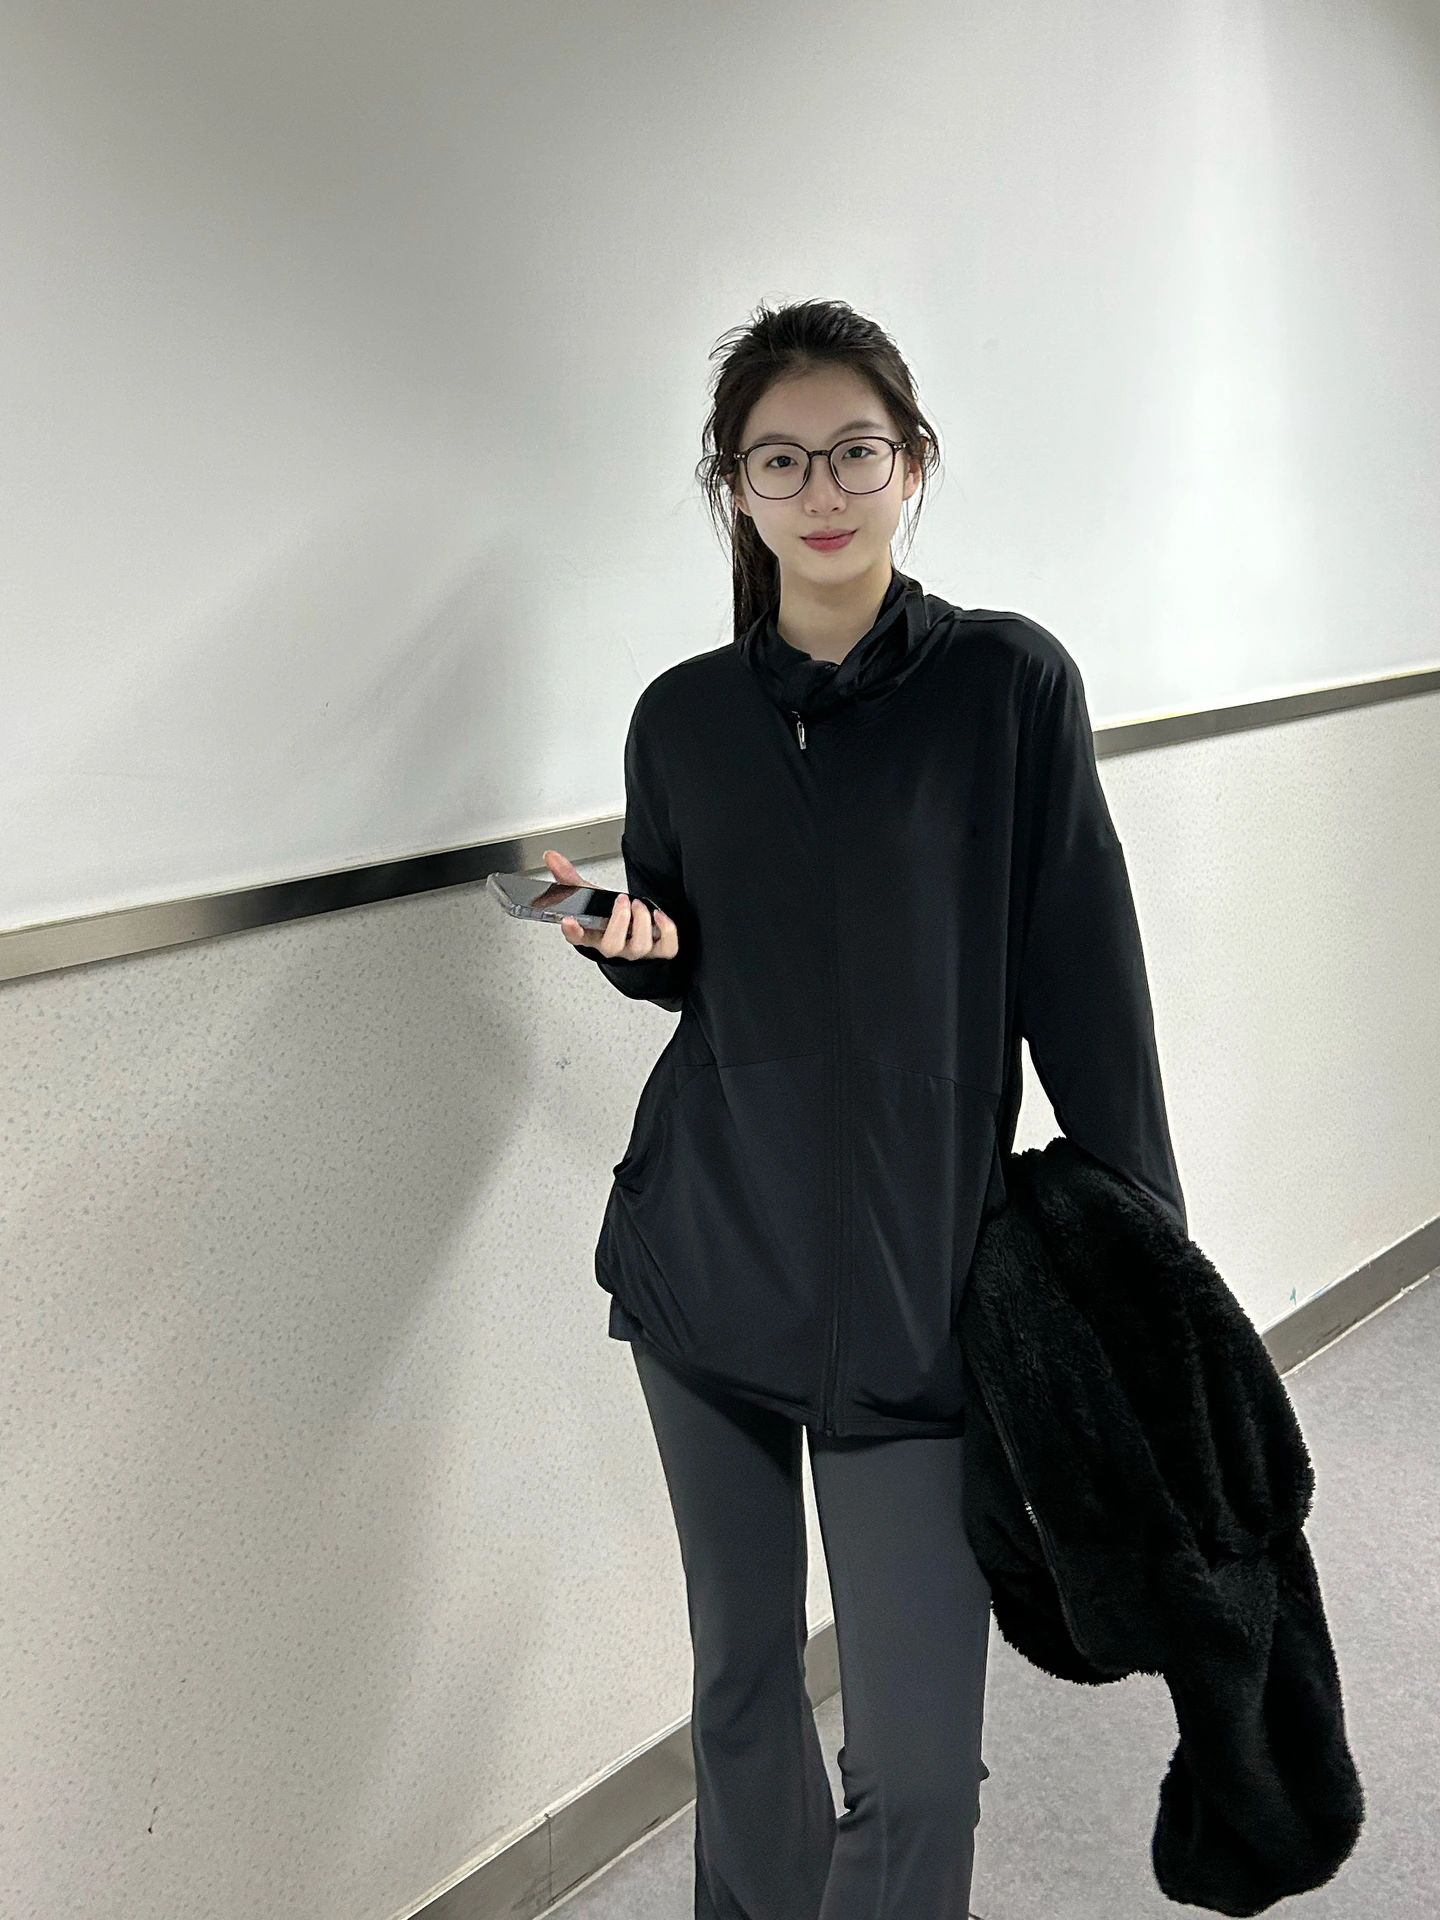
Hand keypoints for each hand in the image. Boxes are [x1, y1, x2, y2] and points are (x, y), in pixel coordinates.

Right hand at [542, 848, 680, 963]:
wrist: (634, 928)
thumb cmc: (611, 916)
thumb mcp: (590, 896)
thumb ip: (569, 877)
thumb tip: (552, 857)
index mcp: (593, 936)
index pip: (577, 939)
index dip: (573, 933)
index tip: (569, 921)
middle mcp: (614, 947)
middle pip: (611, 946)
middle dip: (618, 922)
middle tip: (622, 901)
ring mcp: (636, 950)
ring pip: (638, 947)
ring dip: (641, 923)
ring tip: (639, 905)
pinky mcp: (659, 950)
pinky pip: (666, 948)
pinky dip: (666, 932)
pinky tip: (659, 916)